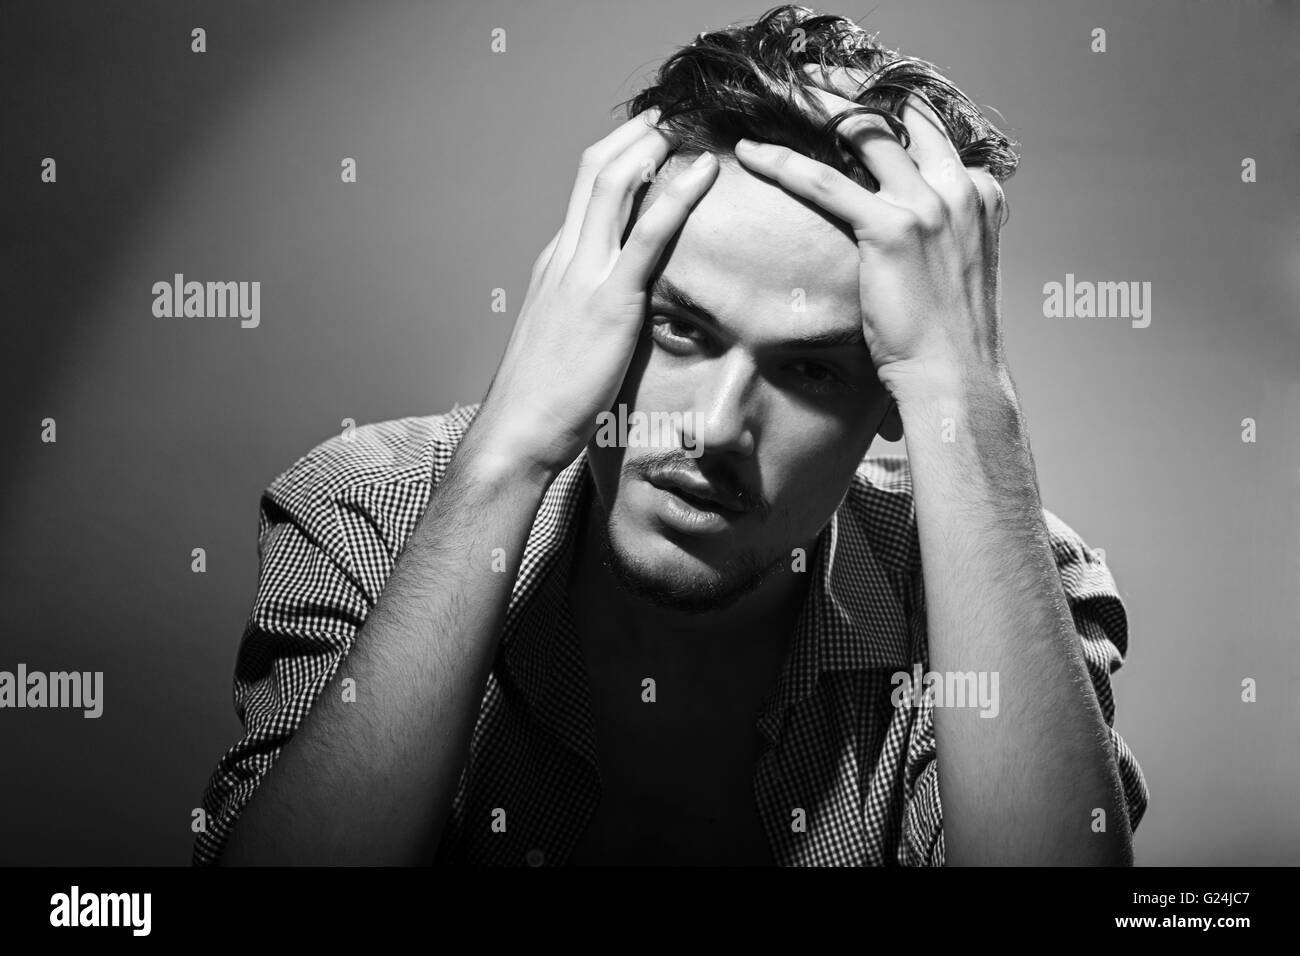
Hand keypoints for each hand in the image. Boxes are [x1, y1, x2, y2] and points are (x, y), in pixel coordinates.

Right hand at [468, 109, 719, 478]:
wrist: (520, 429)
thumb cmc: (542, 396)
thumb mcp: (561, 337)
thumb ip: (584, 310)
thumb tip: (615, 307)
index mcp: (555, 265)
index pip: (583, 194)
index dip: (616, 158)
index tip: (645, 141)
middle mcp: (565, 257)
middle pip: (595, 172)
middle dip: (632, 136)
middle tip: (666, 116)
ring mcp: (585, 275)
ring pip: (615, 185)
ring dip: (652, 147)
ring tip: (685, 127)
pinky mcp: (610, 300)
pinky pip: (649, 233)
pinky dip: (679, 194)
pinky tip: (705, 172)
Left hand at [730, 71, 1007, 400]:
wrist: (955, 375)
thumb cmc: (945, 336)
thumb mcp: (955, 268)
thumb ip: (939, 233)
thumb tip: (904, 231)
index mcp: (979, 194)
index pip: (930, 131)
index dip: (890, 109)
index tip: (853, 100)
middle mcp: (960, 189)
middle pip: (902, 114)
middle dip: (856, 88)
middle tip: (815, 78)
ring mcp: (929, 206)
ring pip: (864, 130)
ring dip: (818, 104)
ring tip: (784, 92)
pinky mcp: (892, 230)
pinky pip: (825, 183)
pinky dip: (784, 163)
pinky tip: (753, 155)